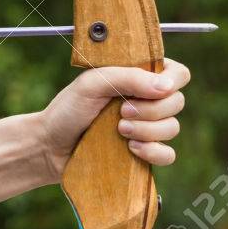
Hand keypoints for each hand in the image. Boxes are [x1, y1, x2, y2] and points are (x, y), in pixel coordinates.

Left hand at [37, 59, 190, 180]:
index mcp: (139, 78)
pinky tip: (131, 149)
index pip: (177, 73)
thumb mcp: (91, 84)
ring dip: (147, 130)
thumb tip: (166, 86)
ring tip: (119, 131)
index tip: (149, 90)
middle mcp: (147, 101)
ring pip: (173, 128)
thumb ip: (127, 77)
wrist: (50, 146)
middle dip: (151, 110)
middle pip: (177, 102)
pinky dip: (154, 152)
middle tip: (120, 113)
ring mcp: (147, 128)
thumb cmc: (67, 110)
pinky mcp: (144, 153)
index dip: (171, 81)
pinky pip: (168, 155)